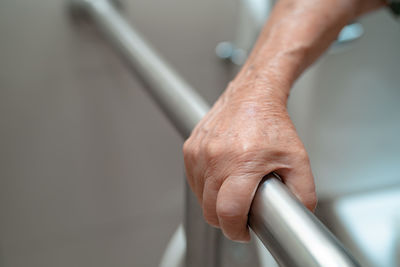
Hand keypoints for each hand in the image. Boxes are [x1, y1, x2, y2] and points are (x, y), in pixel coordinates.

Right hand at [183, 79, 315, 241]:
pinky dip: (206, 186)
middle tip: (241, 212)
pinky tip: (222, 176)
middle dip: (226, 219)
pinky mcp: (190, 149)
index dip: (235, 230)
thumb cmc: (272, 124)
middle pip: (210, 210)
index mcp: (243, 161)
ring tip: (233, 189)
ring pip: (200, 196)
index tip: (243, 231)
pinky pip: (194, 180)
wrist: (251, 96)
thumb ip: (303, 194)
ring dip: (215, 202)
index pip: (228, 211)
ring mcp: (199, 152)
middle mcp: (215, 157)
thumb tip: (297, 219)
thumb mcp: (298, 160)